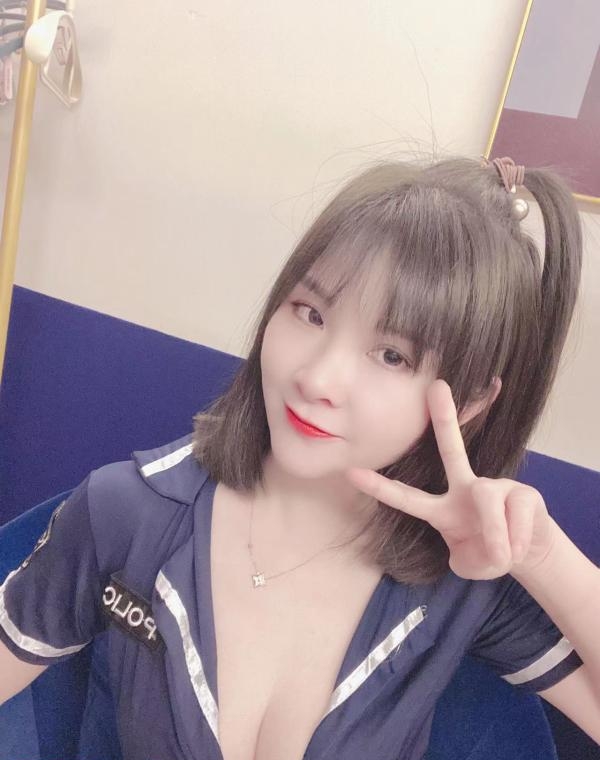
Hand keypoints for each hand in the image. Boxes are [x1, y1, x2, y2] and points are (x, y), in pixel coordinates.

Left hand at [345, 379, 556, 580]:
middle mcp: (465, 489)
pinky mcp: (523, 493)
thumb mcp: (472, 564)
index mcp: (442, 509)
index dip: (380, 487)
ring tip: (502, 555)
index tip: (351, 472)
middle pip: (452, 449)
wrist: (529, 552)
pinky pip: (516, 519)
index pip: (406, 497)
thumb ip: (471, 560)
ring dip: (496, 539)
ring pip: (488, 504)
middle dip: (445, 418)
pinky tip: (519, 546)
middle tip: (436, 386)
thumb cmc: (489, 553)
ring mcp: (495, 487)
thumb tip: (488, 547)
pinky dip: (516, 543)